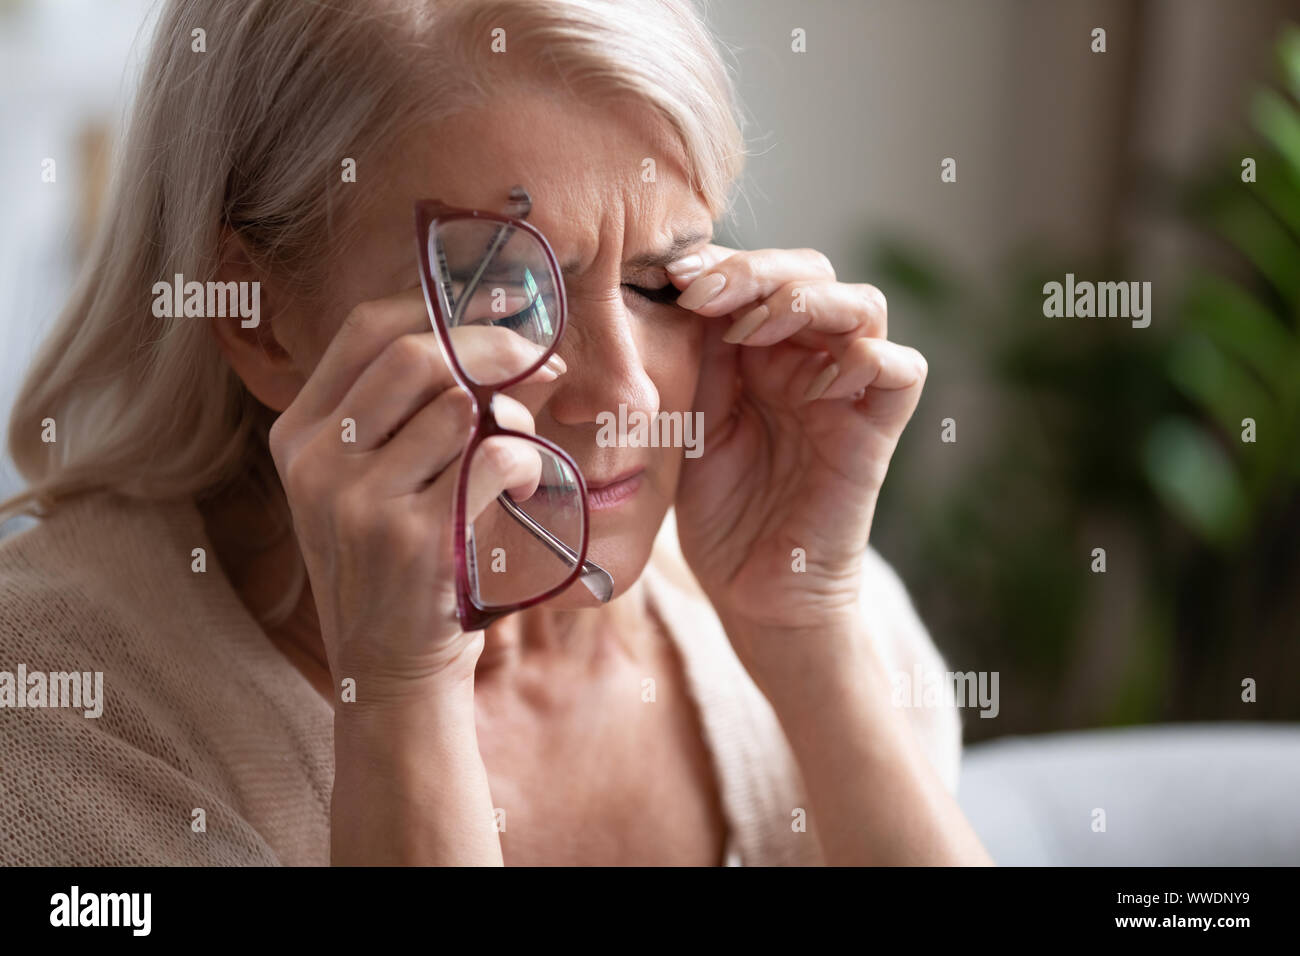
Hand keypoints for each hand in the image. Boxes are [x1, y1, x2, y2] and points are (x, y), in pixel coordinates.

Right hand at [268, 287, 559, 705]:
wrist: (387, 670)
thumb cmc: (399, 563)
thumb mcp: (383, 481)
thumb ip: (427, 409)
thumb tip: (516, 334)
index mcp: (299, 432)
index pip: (366, 328)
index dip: (440, 303)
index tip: (503, 304)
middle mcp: (315, 460)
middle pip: (416, 355)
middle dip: (494, 346)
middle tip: (541, 360)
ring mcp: (357, 502)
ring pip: (458, 405)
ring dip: (510, 416)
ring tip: (519, 448)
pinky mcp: (410, 540)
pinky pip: (490, 458)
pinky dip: (524, 459)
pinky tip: (524, 481)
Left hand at [667, 245, 925, 654]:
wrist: (752, 591)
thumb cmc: (720, 509)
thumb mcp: (692, 419)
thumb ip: (699, 355)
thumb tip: (683, 283)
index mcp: (764, 351)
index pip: (760, 275)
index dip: (720, 264)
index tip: (668, 274)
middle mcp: (812, 361)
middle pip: (813, 272)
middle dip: (756, 270)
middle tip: (701, 293)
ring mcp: (849, 393)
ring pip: (863, 304)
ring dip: (807, 300)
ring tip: (752, 328)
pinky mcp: (876, 433)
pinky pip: (902, 370)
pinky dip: (867, 358)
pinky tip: (814, 382)